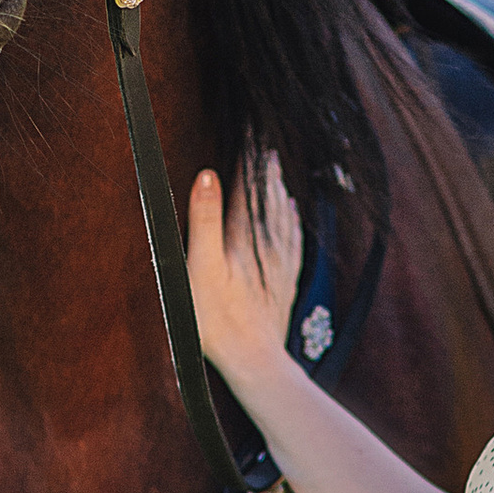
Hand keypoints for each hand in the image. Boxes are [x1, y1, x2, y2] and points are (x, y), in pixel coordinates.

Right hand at [186, 152, 305, 392]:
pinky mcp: (285, 283)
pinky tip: (293, 215)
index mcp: (244, 236)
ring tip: (277, 172)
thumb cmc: (217, 318)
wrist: (252, 359)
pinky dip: (292, 222)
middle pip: (270, 198)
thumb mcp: (200, 266)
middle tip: (266, 145)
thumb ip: (204, 219)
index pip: (249, 185)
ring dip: (280, 192)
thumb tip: (207, 174)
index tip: (252, 132)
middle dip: (267, 171)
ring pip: (284, 217)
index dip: (249, 157)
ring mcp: (280, 265)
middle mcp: (268, 246)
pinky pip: (293, 242)